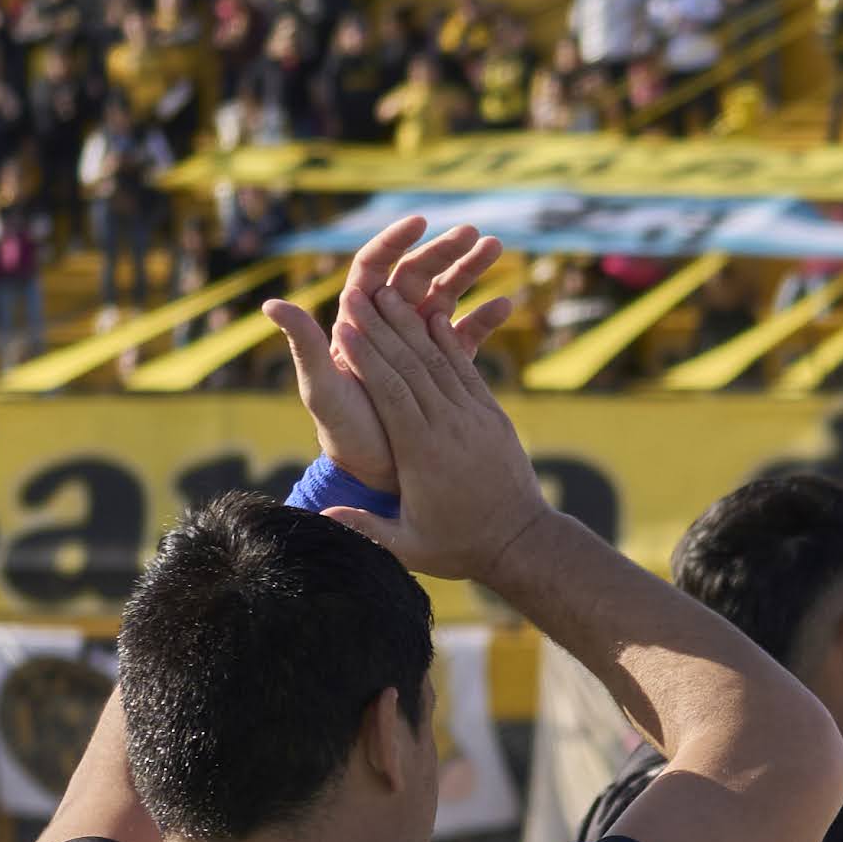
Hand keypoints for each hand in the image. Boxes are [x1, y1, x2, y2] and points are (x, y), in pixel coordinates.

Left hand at [263, 217, 507, 494]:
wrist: (375, 472)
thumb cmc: (342, 430)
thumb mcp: (321, 389)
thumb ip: (303, 345)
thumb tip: (272, 304)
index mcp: (358, 322)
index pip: (374, 269)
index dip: (394, 243)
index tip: (419, 223)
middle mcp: (387, 326)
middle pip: (416, 275)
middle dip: (444, 250)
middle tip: (473, 233)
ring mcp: (417, 343)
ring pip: (446, 295)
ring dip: (471, 270)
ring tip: (496, 248)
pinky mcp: (442, 365)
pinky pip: (467, 333)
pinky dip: (486, 317)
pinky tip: (507, 305)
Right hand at [312, 274, 545, 584]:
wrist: (522, 542)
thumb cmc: (460, 547)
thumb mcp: (409, 546)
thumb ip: (365, 528)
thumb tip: (320, 515)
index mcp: (423, 453)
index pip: (390, 393)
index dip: (365, 358)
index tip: (340, 327)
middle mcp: (450, 426)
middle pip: (411, 366)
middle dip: (381, 328)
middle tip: (357, 295)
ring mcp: (475, 416)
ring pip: (439, 360)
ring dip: (413, 325)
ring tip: (390, 293)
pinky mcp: (492, 414)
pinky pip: (467, 370)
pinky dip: (450, 342)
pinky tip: (434, 316)